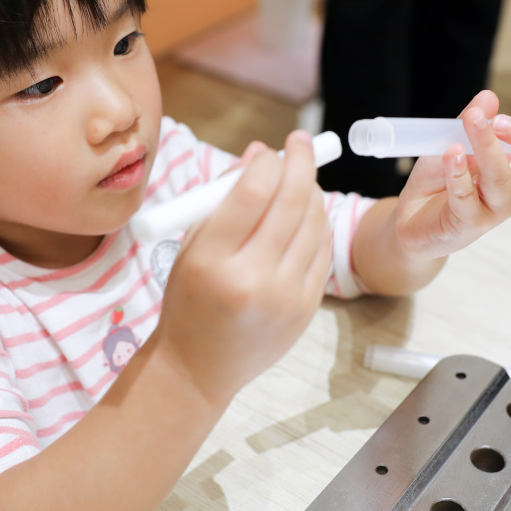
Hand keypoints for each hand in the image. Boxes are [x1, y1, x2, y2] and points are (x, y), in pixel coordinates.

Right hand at [152, 131, 331, 400]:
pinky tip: (308, 213)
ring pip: (313, 224)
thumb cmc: (189, 300)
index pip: (250, 195)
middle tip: (302, 142)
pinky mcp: (305, 308)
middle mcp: (252, 279)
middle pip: (290, 204)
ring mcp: (284, 297)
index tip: (272, 148)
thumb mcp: (191, 248)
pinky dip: (318, 225)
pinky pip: (322, 251)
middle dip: (301, 164)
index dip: (267, 163)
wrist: (199, 368)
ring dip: (311, 192)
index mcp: (213, 261)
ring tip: (301, 179)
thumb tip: (259, 154)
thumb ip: (222, 200)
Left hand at [394, 91, 510, 259]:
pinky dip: (458, 172)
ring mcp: (492, 210)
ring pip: (500, 178)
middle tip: (500, 121)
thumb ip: (472, 123)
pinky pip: (466, 198)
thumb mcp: (453, 143)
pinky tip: (450, 154)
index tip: (507, 121)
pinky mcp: (467, 224)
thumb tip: (489, 98)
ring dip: (486, 145)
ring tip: (470, 122)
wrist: (412, 219)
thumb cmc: (440, 182)